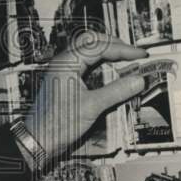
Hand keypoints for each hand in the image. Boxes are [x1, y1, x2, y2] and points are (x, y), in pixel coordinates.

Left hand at [24, 31, 145, 165]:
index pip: (99, 46)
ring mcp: (64, 70)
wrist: (38, 139)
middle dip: (115, 45)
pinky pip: (86, 64)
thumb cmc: (58, 123)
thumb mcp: (92, 107)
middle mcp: (64, 61)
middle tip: (134, 54)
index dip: (123, 49)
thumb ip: (116, 91)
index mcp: (67, 62)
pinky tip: (113, 73)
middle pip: (92, 41)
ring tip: (127, 61)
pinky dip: (101, 64)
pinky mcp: (66, 80)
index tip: (141, 56)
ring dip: (108, 53)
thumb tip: (139, 80)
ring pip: (89, 51)